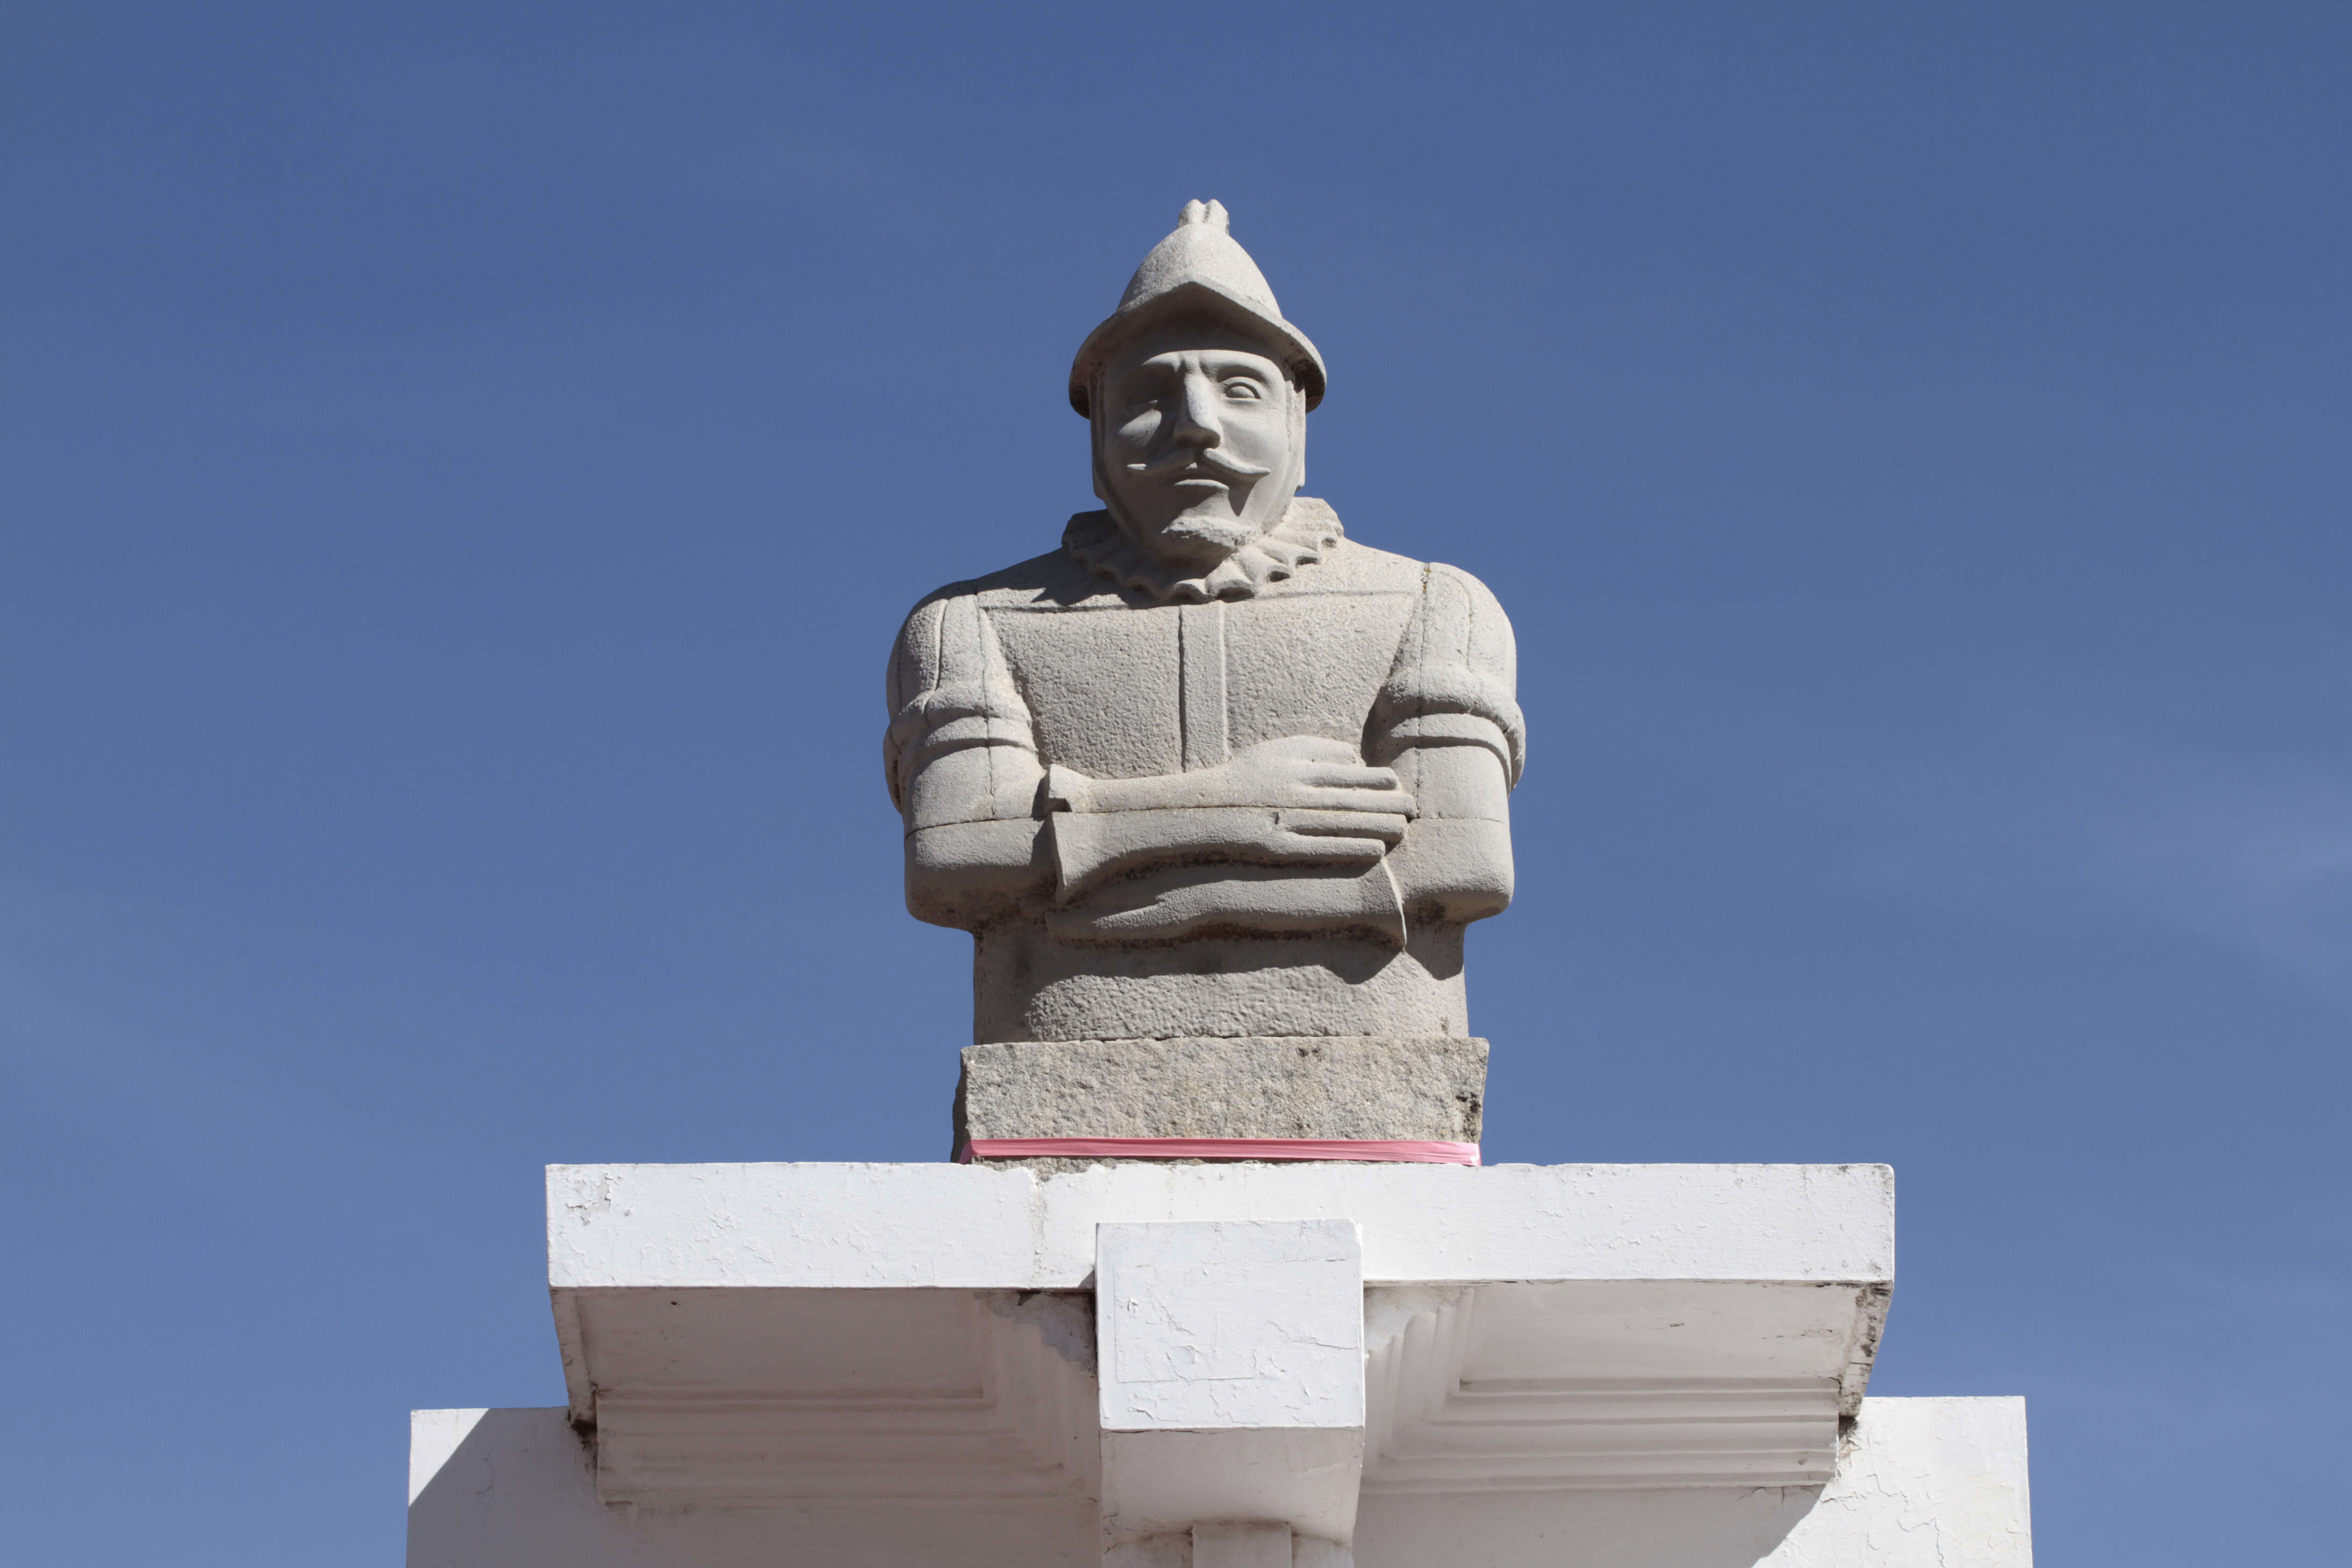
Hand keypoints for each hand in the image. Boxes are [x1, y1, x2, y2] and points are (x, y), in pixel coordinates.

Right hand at [1060, 735, 1416, 818]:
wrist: (1198, 811)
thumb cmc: (1244, 780)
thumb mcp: (1277, 752)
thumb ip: (1317, 750)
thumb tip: (1356, 760)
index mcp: (1294, 764)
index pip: (1348, 770)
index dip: (1379, 781)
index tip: (1399, 786)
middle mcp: (1293, 790)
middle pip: (1351, 797)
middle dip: (1388, 804)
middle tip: (1415, 809)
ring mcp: (1285, 819)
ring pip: (1342, 824)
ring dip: (1378, 827)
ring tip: (1404, 830)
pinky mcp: (1277, 847)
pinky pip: (1322, 849)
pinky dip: (1352, 848)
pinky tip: (1376, 851)